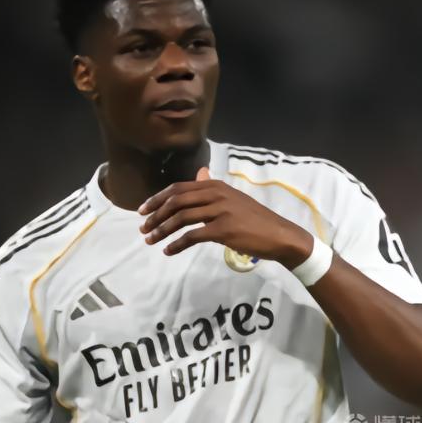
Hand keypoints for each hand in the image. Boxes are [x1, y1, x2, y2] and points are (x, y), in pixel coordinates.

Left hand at [138, 167, 312, 268]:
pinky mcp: (223, 230)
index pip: (177, 188)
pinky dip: (177, 244)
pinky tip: (168, 250)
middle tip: (143, 228)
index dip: (157, 199)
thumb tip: (200, 172)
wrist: (279, 234)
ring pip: (180, 218)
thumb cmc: (253, 218)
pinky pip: (192, 236)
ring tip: (150, 240)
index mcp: (215, 185)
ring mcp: (219, 211)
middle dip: (155, 215)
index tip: (142, 210)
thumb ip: (212, 186)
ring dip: (161, 230)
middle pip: (175, 201)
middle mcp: (215, 194)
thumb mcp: (232, 197)